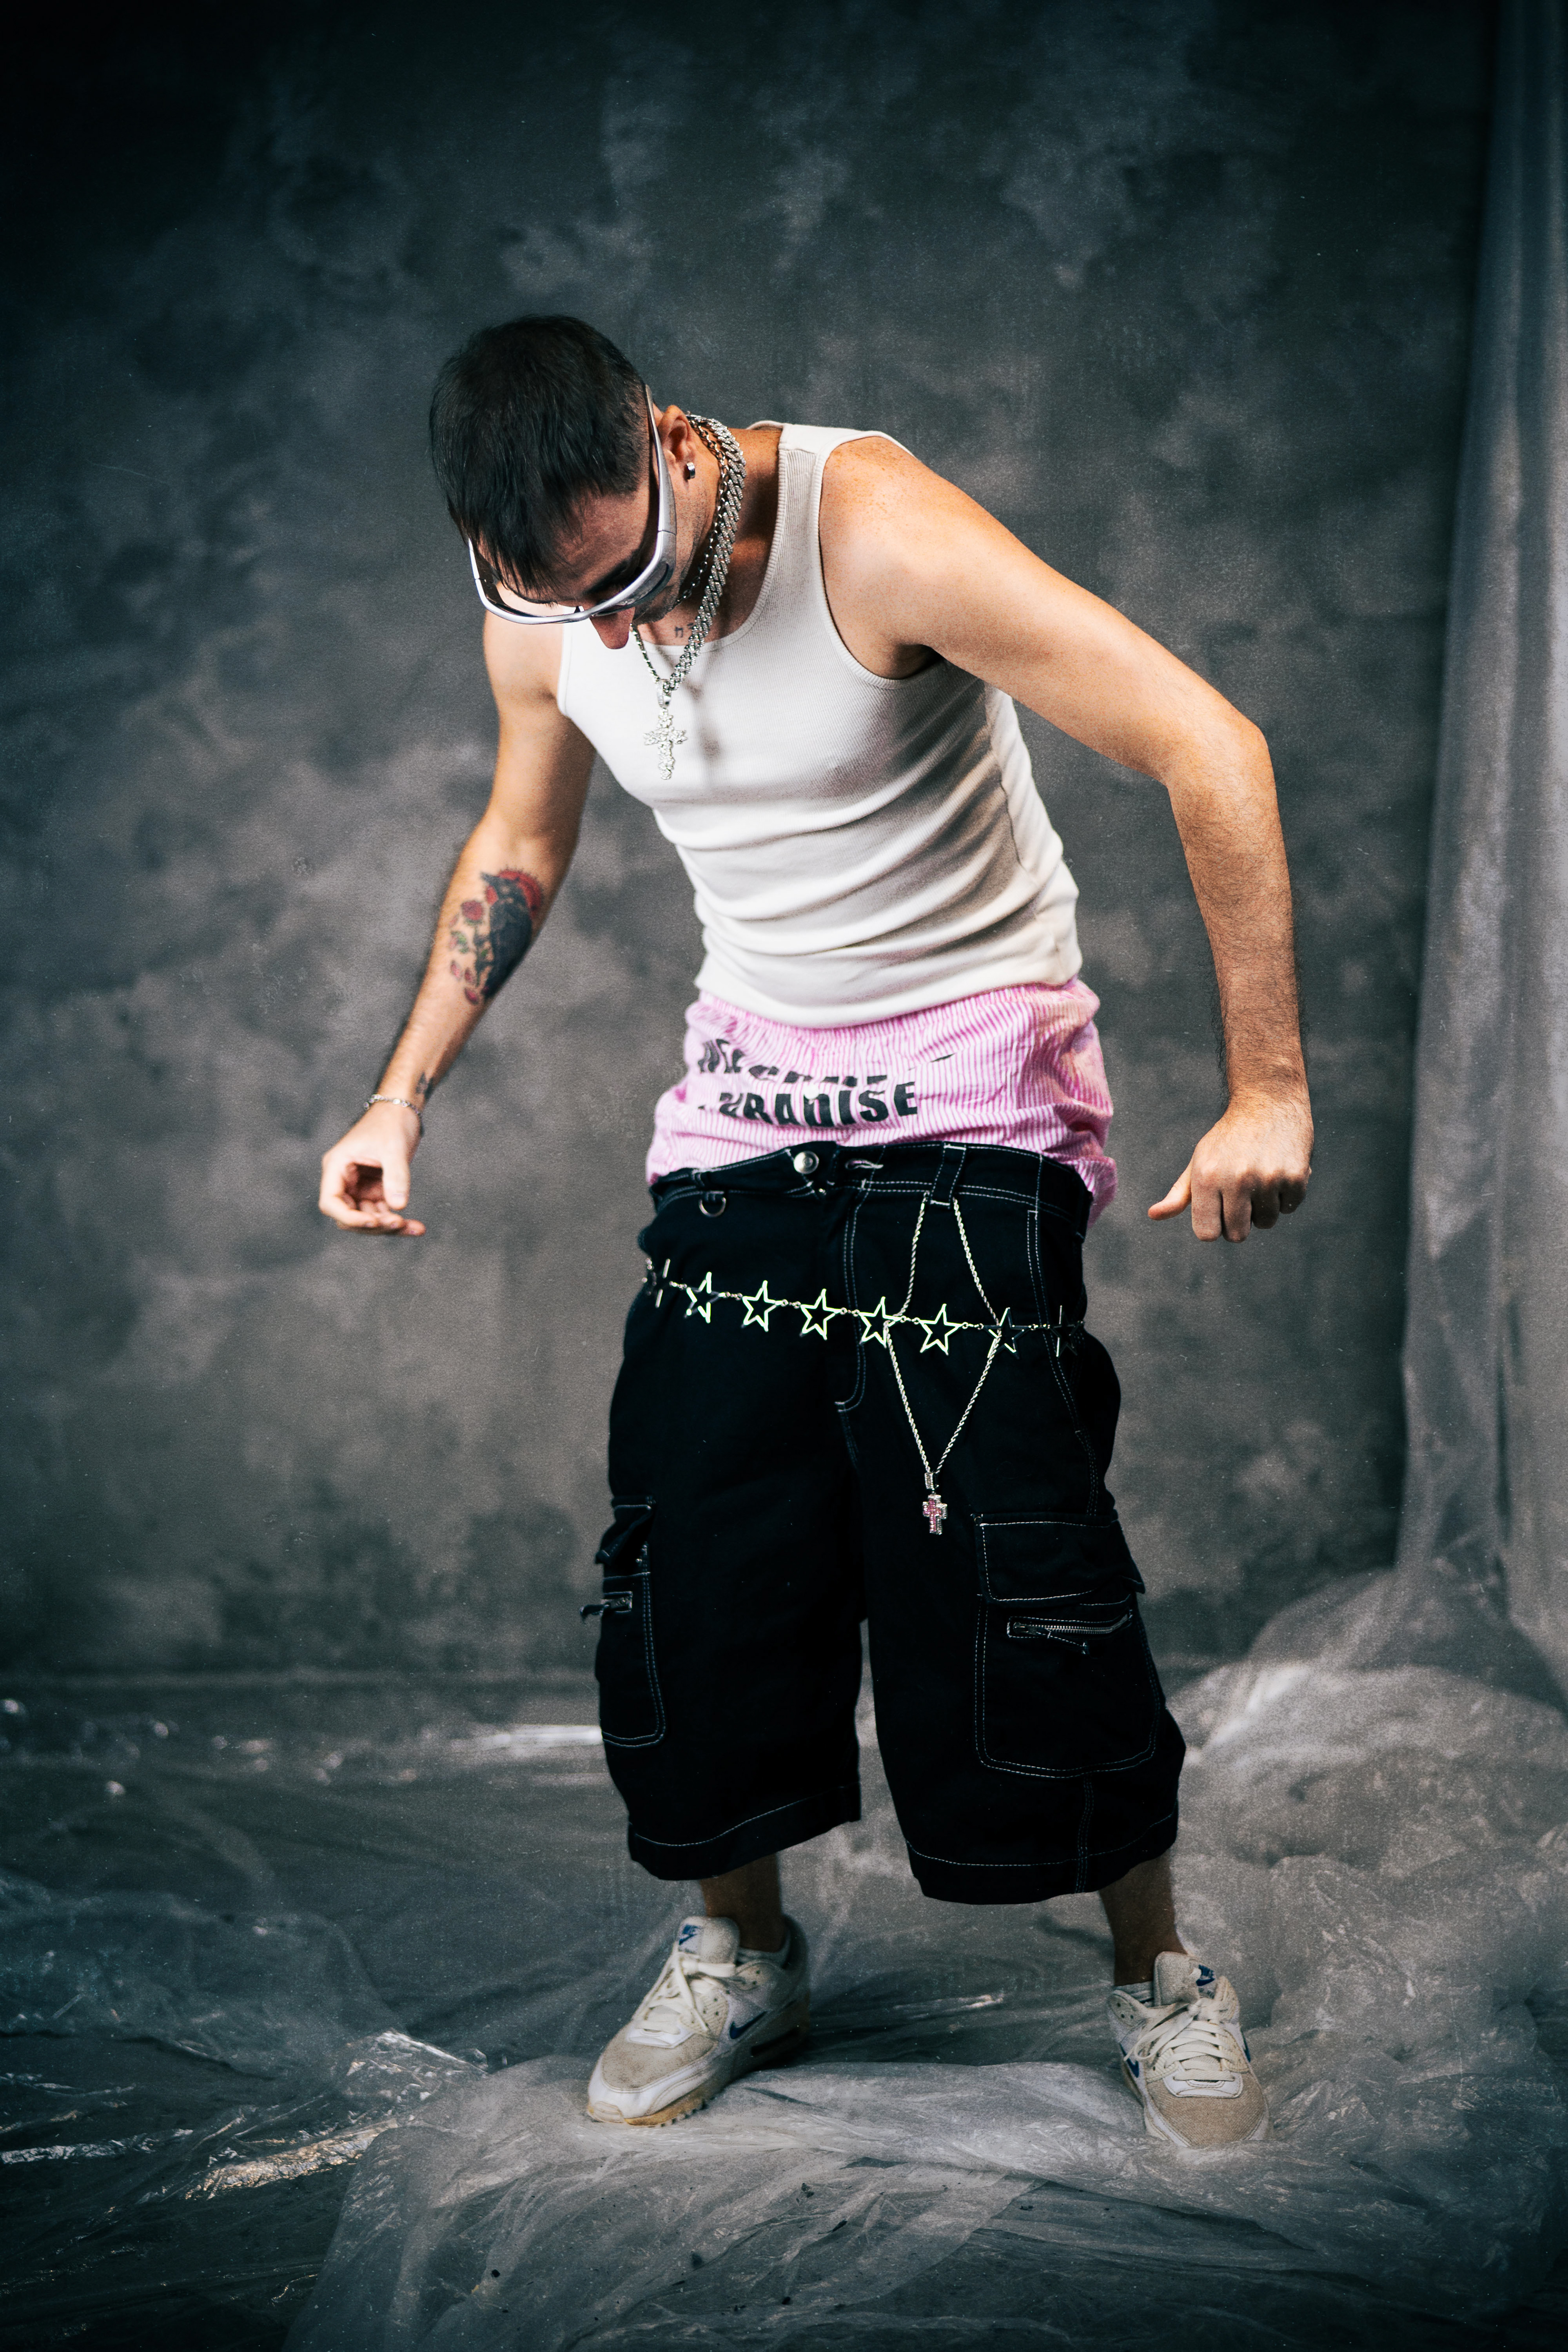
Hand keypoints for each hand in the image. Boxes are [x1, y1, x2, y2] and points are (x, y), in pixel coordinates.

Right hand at [318, 1103, 425, 1234]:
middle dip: (373, 1224)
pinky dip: (399, 1222)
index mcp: (337, 1166)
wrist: (403, 1110)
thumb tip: (399, 1206)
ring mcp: (360, 1187)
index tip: (372, 1221)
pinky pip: (383, 1213)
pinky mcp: (376, 1190)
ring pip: (368, 1219)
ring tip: (415, 1227)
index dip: (348, 1217)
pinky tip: (418, 1228)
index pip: (331, 1202)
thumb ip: (396, 1176)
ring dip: (388, 1227)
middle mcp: (344, 1180)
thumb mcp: (394, 1148)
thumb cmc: (391, 1122)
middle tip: (399, 1222)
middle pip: (349, 1216)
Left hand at [1148, 1087, 1311, 1241]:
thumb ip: (1179, 1194)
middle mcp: (1236, 1180)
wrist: (1268, 1102)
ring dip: (1264, 1207)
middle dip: (1239, 1222)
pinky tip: (1279, 1168)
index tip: (1218, 1213)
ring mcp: (1267, 1179)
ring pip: (1266, 1223)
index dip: (1214, 1227)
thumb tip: (1153, 1215)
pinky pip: (1289, 1208)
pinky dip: (1285, 1194)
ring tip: (1261, 1175)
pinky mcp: (1295, 1177)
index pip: (1207, 1234)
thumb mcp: (1199, 1161)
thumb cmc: (1228, 1139)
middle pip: (1237, 1235)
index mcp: (1207, 1177)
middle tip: (1242, 1195)